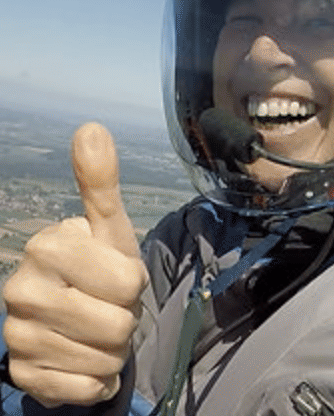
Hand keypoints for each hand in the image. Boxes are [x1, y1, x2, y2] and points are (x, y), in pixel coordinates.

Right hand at [2, 123, 148, 406]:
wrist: (77, 322)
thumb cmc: (99, 269)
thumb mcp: (109, 229)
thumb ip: (100, 182)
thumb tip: (91, 128)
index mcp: (47, 247)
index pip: (127, 283)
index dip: (133, 284)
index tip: (115, 278)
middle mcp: (20, 291)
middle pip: (116, 323)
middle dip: (125, 321)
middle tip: (108, 309)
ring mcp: (17, 336)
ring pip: (102, 357)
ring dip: (111, 350)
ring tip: (96, 332)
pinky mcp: (21, 376)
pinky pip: (84, 388)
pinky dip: (95, 380)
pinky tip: (83, 360)